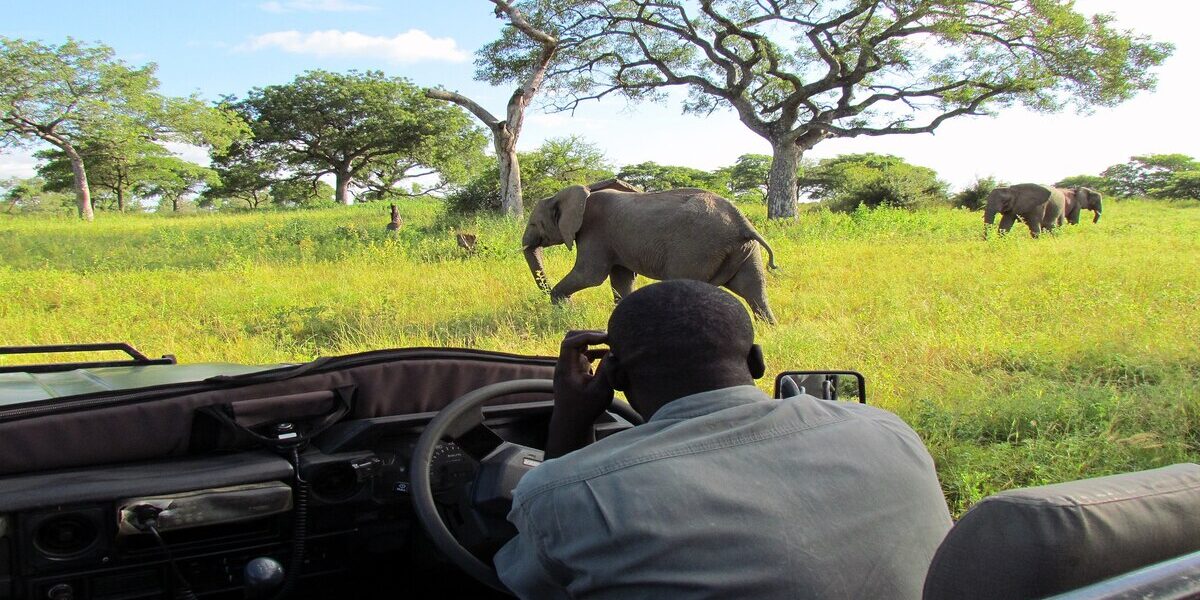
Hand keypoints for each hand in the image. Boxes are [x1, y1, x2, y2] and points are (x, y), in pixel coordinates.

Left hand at [545, 330, 613, 458]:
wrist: (572, 424)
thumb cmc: (585, 410)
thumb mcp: (600, 391)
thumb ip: (607, 371)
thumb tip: (614, 352)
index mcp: (566, 368)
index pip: (570, 342)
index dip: (587, 336)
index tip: (605, 339)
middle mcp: (565, 365)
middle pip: (572, 338)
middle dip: (591, 335)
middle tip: (609, 338)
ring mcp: (569, 367)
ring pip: (578, 345)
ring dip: (594, 343)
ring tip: (612, 344)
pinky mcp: (575, 371)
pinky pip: (583, 354)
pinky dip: (595, 352)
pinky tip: (608, 355)